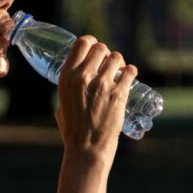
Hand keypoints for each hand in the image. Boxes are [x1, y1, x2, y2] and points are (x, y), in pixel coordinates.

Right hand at [54, 35, 137, 157]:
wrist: (86, 149)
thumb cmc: (73, 131)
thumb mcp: (62, 104)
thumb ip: (69, 90)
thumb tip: (75, 83)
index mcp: (66, 77)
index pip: (81, 43)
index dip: (91, 42)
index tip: (95, 48)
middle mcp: (83, 77)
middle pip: (101, 47)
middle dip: (106, 53)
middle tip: (109, 64)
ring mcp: (102, 84)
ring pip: (117, 57)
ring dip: (119, 63)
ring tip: (119, 72)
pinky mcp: (118, 94)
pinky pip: (130, 71)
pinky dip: (131, 71)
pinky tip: (130, 75)